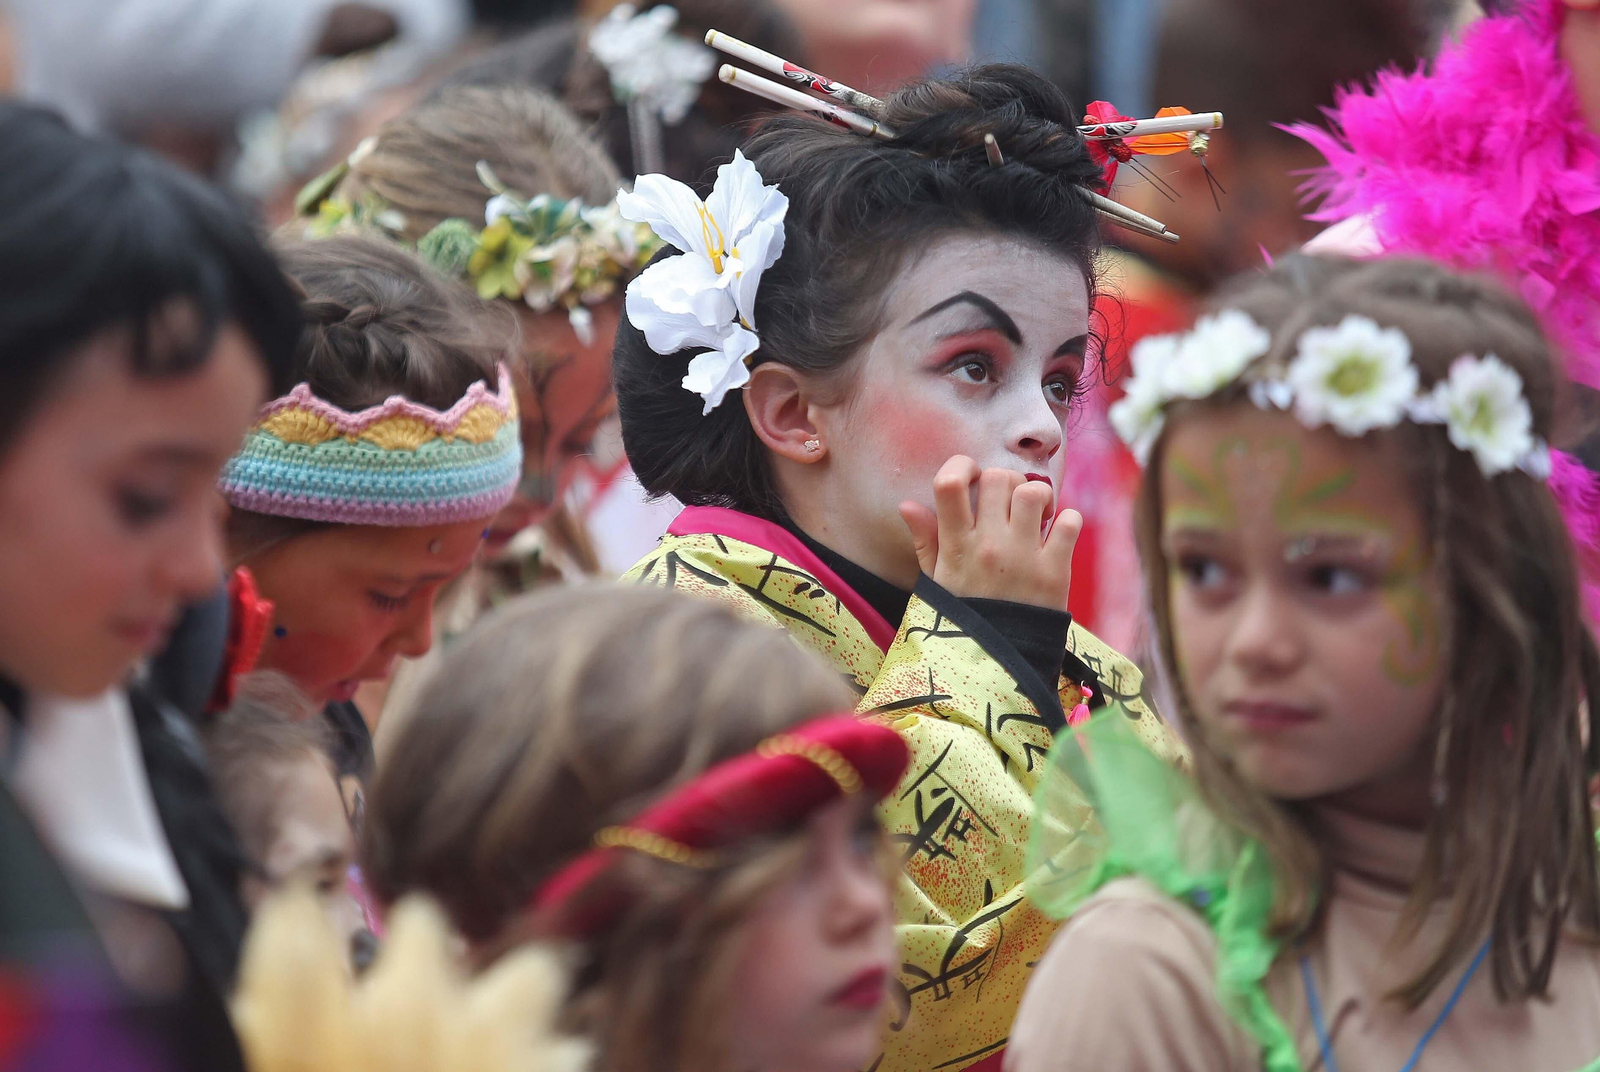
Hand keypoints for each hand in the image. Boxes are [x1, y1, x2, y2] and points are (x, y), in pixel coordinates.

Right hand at [898, 456, 1081, 610]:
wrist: (999, 665)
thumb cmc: (965, 618)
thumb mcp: (936, 582)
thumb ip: (925, 540)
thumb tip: (907, 504)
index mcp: (956, 546)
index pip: (950, 483)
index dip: (961, 465)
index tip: (970, 477)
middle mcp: (989, 546)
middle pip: (998, 477)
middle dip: (1004, 482)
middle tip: (1007, 504)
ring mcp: (1024, 557)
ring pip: (1034, 492)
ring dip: (1036, 497)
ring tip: (1034, 516)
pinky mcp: (1056, 571)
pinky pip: (1069, 522)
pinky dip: (1067, 521)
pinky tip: (1056, 535)